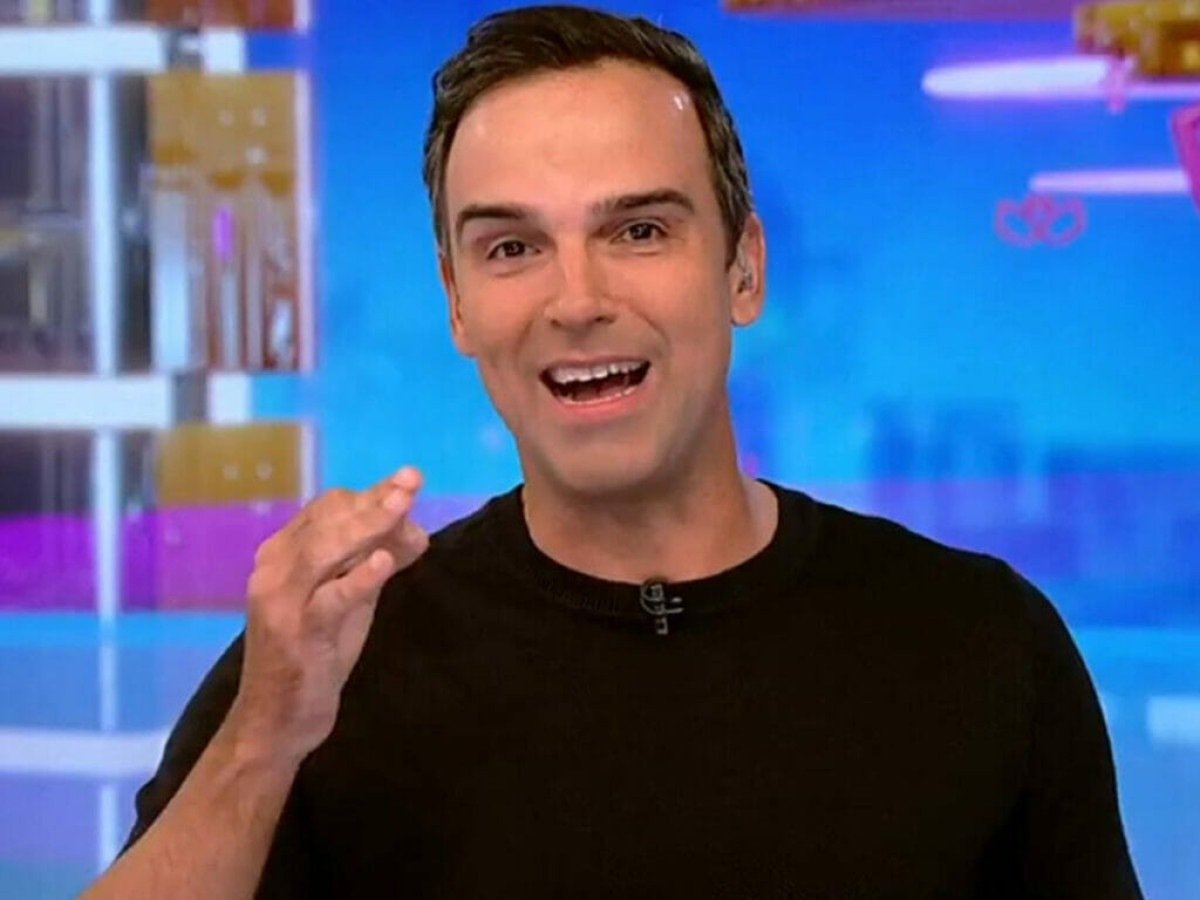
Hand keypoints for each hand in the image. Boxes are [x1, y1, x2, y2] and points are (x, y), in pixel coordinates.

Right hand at [228, 466, 428, 765]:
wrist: (275, 721)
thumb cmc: (315, 654)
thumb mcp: (348, 600)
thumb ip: (372, 561)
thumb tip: (414, 527)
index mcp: (283, 554)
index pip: (327, 509)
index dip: (371, 494)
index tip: (408, 485)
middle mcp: (274, 569)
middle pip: (327, 521)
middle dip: (373, 500)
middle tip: (412, 480)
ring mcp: (281, 601)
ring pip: (324, 551)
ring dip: (367, 525)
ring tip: (403, 505)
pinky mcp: (295, 635)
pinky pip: (328, 601)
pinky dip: (356, 579)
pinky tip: (382, 563)